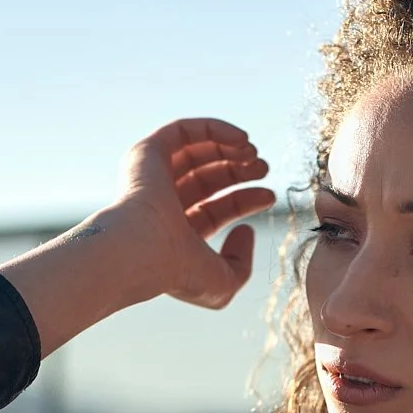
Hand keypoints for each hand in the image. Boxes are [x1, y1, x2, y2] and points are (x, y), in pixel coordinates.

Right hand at [113, 118, 275, 309]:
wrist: (142, 252)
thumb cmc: (178, 273)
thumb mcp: (223, 283)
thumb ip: (241, 264)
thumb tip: (246, 230)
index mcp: (175, 233)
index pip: (215, 209)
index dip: (245, 200)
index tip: (269, 196)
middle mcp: (161, 204)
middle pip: (207, 178)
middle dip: (239, 170)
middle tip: (264, 169)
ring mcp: (152, 178)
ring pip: (195, 152)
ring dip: (228, 148)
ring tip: (254, 153)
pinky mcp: (147, 154)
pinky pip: (183, 131)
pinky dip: (215, 129)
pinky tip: (241, 139)